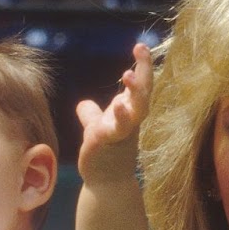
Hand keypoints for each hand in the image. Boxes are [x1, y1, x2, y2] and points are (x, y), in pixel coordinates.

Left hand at [75, 41, 152, 184]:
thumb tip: (85, 105)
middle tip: (141, 49)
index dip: (142, 65)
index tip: (140, 46)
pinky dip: (117, 117)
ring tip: (128, 75)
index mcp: (130, 112)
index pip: (140, 85)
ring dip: (134, 93)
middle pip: (143, 93)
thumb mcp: (97, 128)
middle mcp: (131, 120)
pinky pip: (116, 128)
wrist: (105, 183)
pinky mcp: (108, 142)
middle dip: (144, 72)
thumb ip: (92, 115)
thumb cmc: (105, 155)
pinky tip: (116, 107)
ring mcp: (121, 131)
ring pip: (135, 110)